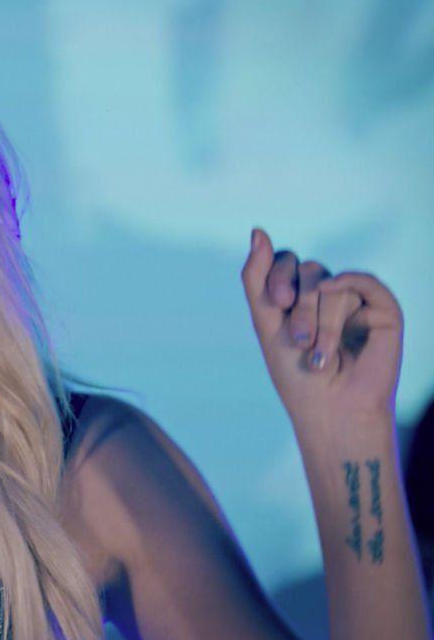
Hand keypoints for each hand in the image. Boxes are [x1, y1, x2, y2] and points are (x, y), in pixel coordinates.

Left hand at [240, 228, 401, 432]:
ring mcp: (355, 301)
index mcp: (296, 295)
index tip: (277, 306)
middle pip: (308, 269)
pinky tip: (338, 292)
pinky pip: (366, 281)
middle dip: (300, 305)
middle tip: (299, 342)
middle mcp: (326, 294)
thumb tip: (257, 229)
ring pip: (332, 282)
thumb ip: (256, 277)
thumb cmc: (294, 374)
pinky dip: (350, 281)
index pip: (284, 261)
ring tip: (320, 356)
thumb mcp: (265, 321)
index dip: (277, 275)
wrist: (330, 410)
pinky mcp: (383, 311)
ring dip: (322, 321)